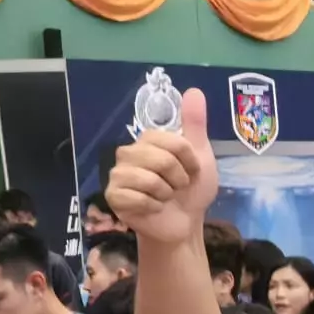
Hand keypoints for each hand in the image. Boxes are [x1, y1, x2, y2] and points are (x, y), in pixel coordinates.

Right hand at [106, 87, 217, 245]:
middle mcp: (129, 152)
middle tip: (177, 187)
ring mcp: (118, 173)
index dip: (190, 161)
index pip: (174, 142)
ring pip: (150, 180)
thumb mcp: (200, 156)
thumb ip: (195, 124)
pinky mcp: (113, 195)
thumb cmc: (191, 189)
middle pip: (163, 160)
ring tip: (165, 197)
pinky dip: (153, 207)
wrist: (184, 223)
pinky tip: (152, 208)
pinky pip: (139, 198)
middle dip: (179, 179)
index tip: (191, 171)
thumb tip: (194, 90)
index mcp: (148, 140)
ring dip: (167, 194)